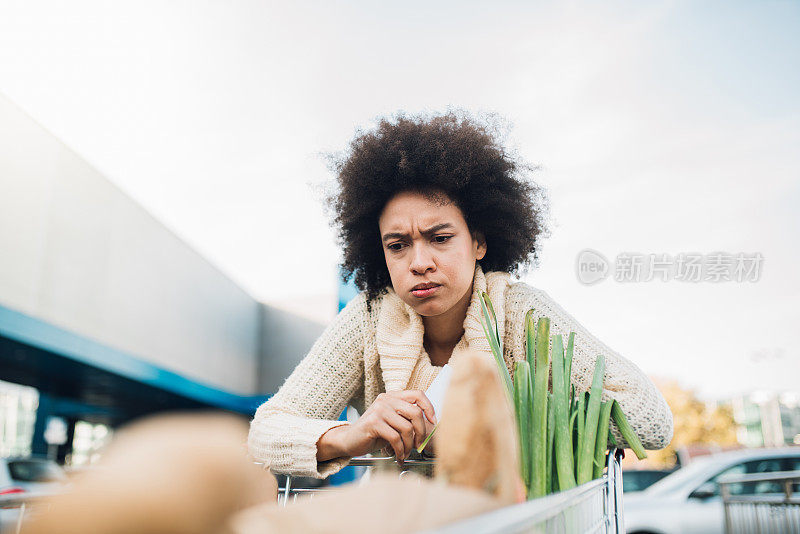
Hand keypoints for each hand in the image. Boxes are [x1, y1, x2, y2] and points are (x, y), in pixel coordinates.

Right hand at [319, 390, 436, 462]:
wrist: (349, 440)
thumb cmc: (373, 433)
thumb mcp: (393, 423)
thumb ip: (407, 420)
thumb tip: (431, 426)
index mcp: (392, 396)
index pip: (418, 394)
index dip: (429, 408)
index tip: (433, 422)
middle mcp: (386, 399)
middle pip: (415, 412)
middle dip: (421, 432)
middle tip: (419, 445)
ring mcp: (379, 410)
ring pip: (406, 428)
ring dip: (409, 445)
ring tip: (405, 453)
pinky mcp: (373, 422)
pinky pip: (395, 438)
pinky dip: (400, 450)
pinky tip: (398, 456)